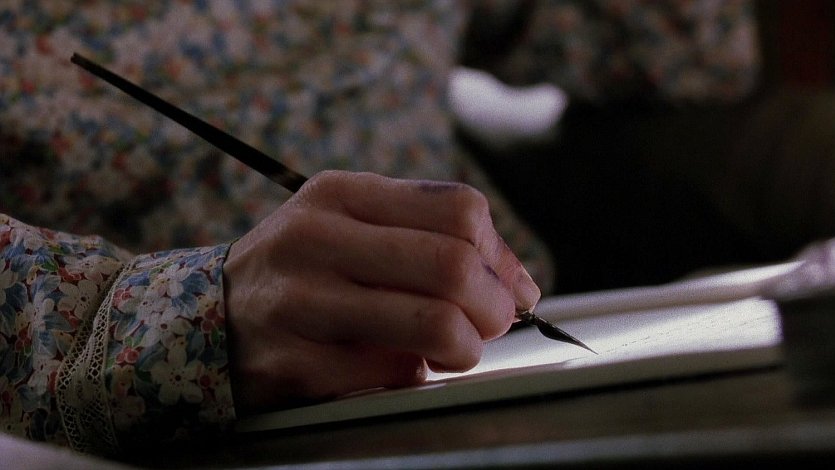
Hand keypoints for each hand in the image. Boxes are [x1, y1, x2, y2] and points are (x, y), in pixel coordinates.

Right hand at [222, 171, 539, 411]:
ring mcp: (300, 303)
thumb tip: (520, 282)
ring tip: (456, 349)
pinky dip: (413, 374)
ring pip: (433, 323)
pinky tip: (397, 365)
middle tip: (490, 324)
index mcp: (339, 194)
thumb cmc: (302, 270)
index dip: (501, 255)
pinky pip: (392, 374)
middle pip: (453, 264)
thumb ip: (428, 236)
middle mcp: (316, 239)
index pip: (459, 210)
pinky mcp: (293, 365)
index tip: (509, 286)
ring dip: (465, 347)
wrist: (207, 318)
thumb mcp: (349, 226)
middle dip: (494, 306)